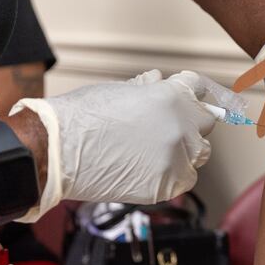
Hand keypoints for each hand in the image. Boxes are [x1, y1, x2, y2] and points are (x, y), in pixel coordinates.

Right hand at [13, 70, 234, 220]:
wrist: (57, 150)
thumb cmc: (83, 116)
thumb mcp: (120, 90)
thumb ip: (149, 89)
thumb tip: (159, 81)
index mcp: (173, 95)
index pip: (200, 89)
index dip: (197, 92)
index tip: (201, 98)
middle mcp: (182, 125)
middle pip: (206, 122)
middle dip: (192, 121)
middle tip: (172, 128)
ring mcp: (177, 155)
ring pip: (200, 152)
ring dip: (187, 149)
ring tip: (159, 151)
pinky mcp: (168, 183)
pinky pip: (185, 178)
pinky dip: (174, 175)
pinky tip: (153, 171)